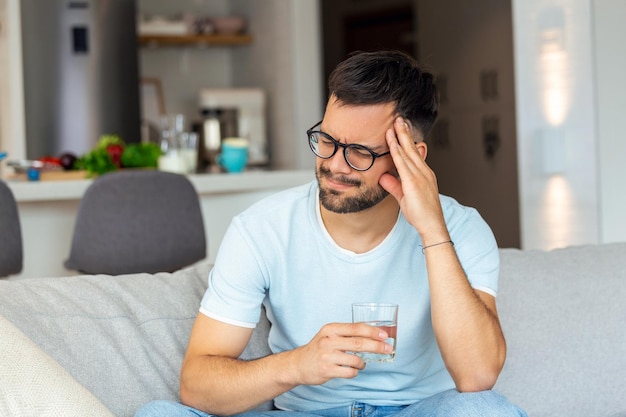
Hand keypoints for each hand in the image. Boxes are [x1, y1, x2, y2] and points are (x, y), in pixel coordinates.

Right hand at [290, 322, 391, 384]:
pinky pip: (350, 372)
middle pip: (358, 343)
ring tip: (361, 363)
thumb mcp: (329, 335)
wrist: (298, 364)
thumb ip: (347, 333)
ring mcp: (327, 356)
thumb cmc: (318, 348)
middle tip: (387, 348)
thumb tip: (373, 332)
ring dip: (363, 363)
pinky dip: (355, 371)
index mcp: (331, 329)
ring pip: (356, 360)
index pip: (356, 328)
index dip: (372, 331)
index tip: (384, 335)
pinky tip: (351, 369)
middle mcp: (328, 341)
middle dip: (376, 346)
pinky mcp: (327, 370)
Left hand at [379, 117, 448, 241]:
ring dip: (400, 136)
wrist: (432, 225)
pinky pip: (403, 163)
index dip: (407, 141)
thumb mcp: (404, 197)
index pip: (414, 153)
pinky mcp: (413, 182)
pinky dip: (397, 151)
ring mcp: (420, 176)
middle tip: (399, 118)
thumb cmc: (422, 214)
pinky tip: (392, 142)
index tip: (402, 129)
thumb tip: (384, 177)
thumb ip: (394, 186)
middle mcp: (423, 172)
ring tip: (395, 123)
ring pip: (408, 152)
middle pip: (412, 148)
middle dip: (405, 132)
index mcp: (423, 174)